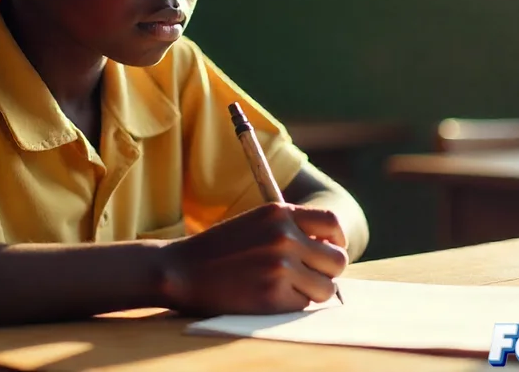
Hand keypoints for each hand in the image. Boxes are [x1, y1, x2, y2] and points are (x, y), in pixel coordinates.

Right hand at [159, 202, 348, 315]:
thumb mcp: (256, 223)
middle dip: (326, 272)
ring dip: (311, 292)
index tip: (326, 252)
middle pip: (337, 260)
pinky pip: (302, 305)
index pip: (332, 224)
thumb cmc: (219, 249)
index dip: (335, 242)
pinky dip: (290, 305)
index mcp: (280, 213)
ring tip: (286, 288)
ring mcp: (280, 266)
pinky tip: (266, 296)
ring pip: (326, 288)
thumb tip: (329, 248)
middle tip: (307, 277)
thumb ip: (291, 229)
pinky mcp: (272, 295)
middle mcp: (284, 236)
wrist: (181, 270)